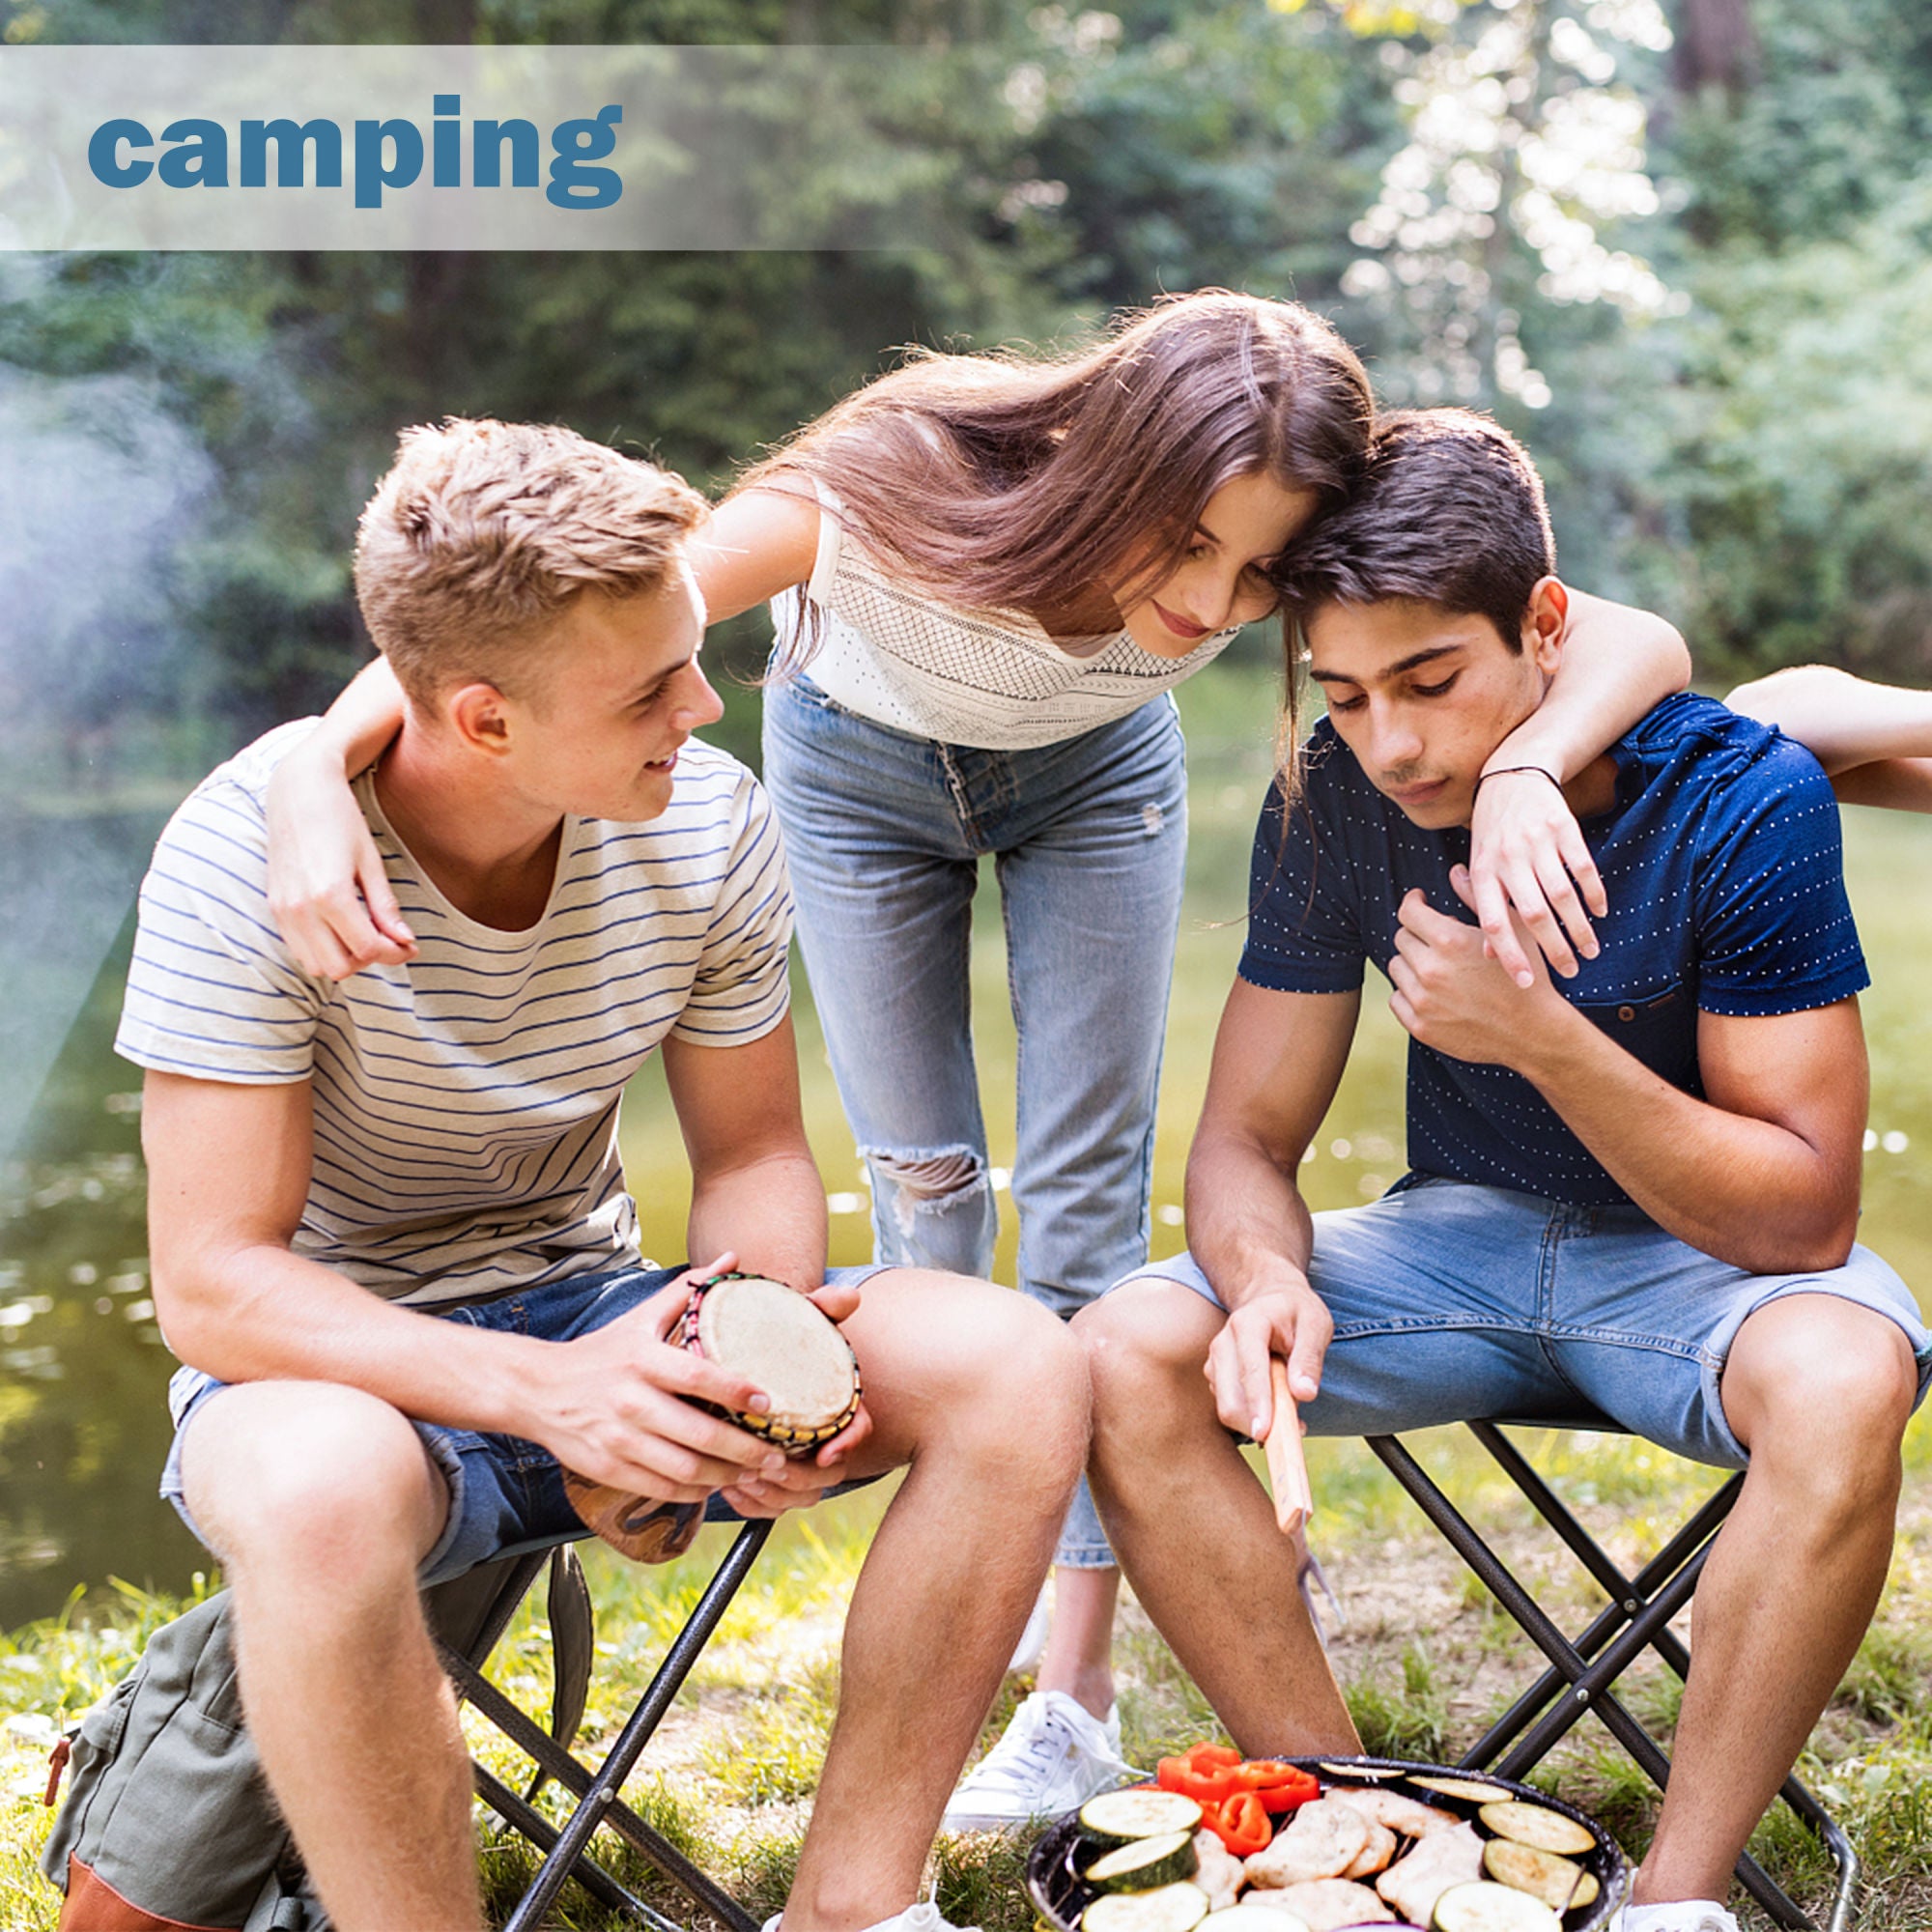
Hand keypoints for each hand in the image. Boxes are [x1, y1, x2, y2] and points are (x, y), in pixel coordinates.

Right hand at [265, 733, 417, 980]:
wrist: (297, 791)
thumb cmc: (341, 820)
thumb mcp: (371, 862)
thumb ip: (385, 907)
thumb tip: (404, 941)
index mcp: (330, 895)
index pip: (367, 949)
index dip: (395, 953)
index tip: (410, 945)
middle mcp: (301, 908)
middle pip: (340, 967)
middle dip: (370, 959)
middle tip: (389, 940)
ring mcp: (283, 910)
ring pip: (317, 965)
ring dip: (344, 958)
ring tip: (364, 933)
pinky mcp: (274, 907)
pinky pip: (299, 949)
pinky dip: (322, 950)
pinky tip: (341, 929)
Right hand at [529, 1262, 791, 1502]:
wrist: (538, 1390)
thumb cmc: (602, 1353)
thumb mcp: (641, 1318)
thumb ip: (688, 1291)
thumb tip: (732, 1258)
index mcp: (642, 1361)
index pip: (697, 1378)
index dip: (736, 1391)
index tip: (768, 1402)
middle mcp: (631, 1402)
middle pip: (698, 1434)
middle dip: (745, 1450)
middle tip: (777, 1457)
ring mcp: (619, 1440)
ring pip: (684, 1469)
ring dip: (726, 1476)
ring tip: (754, 1474)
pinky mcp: (609, 1469)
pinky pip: (661, 1488)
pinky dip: (694, 1492)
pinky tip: (716, 1485)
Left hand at [718, 1275, 875, 1514]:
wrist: (752, 1355)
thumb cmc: (782, 1340)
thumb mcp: (801, 1320)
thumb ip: (824, 1307)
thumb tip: (849, 1298)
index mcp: (836, 1405)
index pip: (858, 1430)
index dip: (847, 1444)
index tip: (825, 1452)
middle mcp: (823, 1438)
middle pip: (827, 1476)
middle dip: (797, 1478)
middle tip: (764, 1466)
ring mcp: (799, 1461)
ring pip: (798, 1496)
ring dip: (771, 1494)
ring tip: (740, 1478)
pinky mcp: (773, 1479)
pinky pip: (771, 1508)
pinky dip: (752, 1504)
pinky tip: (731, 1489)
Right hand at [1205, 1280, 1331, 1440]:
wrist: (1271, 1299)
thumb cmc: (1296, 1312)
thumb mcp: (1315, 1325)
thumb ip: (1309, 1358)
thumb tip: (1304, 1394)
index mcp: (1247, 1325)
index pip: (1250, 1370)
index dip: (1257, 1403)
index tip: (1265, 1433)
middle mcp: (1223, 1343)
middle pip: (1230, 1398)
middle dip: (1257, 1422)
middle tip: (1296, 1426)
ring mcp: (1215, 1361)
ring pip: (1227, 1408)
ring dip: (1257, 1421)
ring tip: (1291, 1410)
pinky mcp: (1216, 1377)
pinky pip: (1230, 1408)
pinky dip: (1252, 1418)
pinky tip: (1276, 1408)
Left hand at [1387, 875, 1572, 1066]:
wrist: (1533, 1031)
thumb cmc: (1525, 977)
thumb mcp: (1512, 930)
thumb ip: (1477, 898)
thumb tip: (1455, 872)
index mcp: (1450, 942)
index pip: (1409, 912)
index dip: (1414, 902)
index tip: (1420, 903)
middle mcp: (1431, 970)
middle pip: (1402, 938)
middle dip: (1417, 934)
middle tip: (1436, 940)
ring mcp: (1423, 1000)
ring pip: (1397, 968)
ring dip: (1412, 963)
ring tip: (1436, 966)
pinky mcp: (1420, 1026)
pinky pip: (1396, 999)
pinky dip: (1409, 993)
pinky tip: (1432, 992)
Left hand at [1467, 766, 1603, 985]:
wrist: (1512, 776)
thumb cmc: (1493, 833)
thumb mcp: (1480, 866)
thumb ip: (1484, 907)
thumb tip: (1489, 955)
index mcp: (1483, 872)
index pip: (1493, 922)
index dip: (1509, 955)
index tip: (1527, 983)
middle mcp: (1508, 859)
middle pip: (1533, 914)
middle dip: (1554, 949)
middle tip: (1571, 972)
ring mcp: (1537, 842)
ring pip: (1562, 894)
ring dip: (1579, 927)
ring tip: (1590, 950)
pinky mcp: (1563, 827)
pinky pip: (1583, 867)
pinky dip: (1594, 893)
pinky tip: (1600, 913)